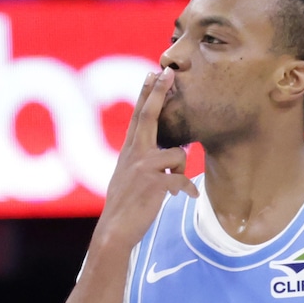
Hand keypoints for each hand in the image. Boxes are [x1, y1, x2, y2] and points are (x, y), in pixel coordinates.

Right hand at [92, 67, 196, 253]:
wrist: (115, 230)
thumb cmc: (125, 207)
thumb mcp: (129, 178)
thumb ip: (146, 162)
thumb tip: (174, 153)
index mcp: (128, 151)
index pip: (138, 116)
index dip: (147, 93)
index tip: (153, 72)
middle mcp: (135, 154)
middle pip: (148, 116)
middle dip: (159, 93)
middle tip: (168, 73)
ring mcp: (144, 167)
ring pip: (178, 154)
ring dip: (181, 170)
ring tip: (173, 189)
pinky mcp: (155, 183)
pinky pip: (183, 179)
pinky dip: (187, 189)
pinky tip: (188, 198)